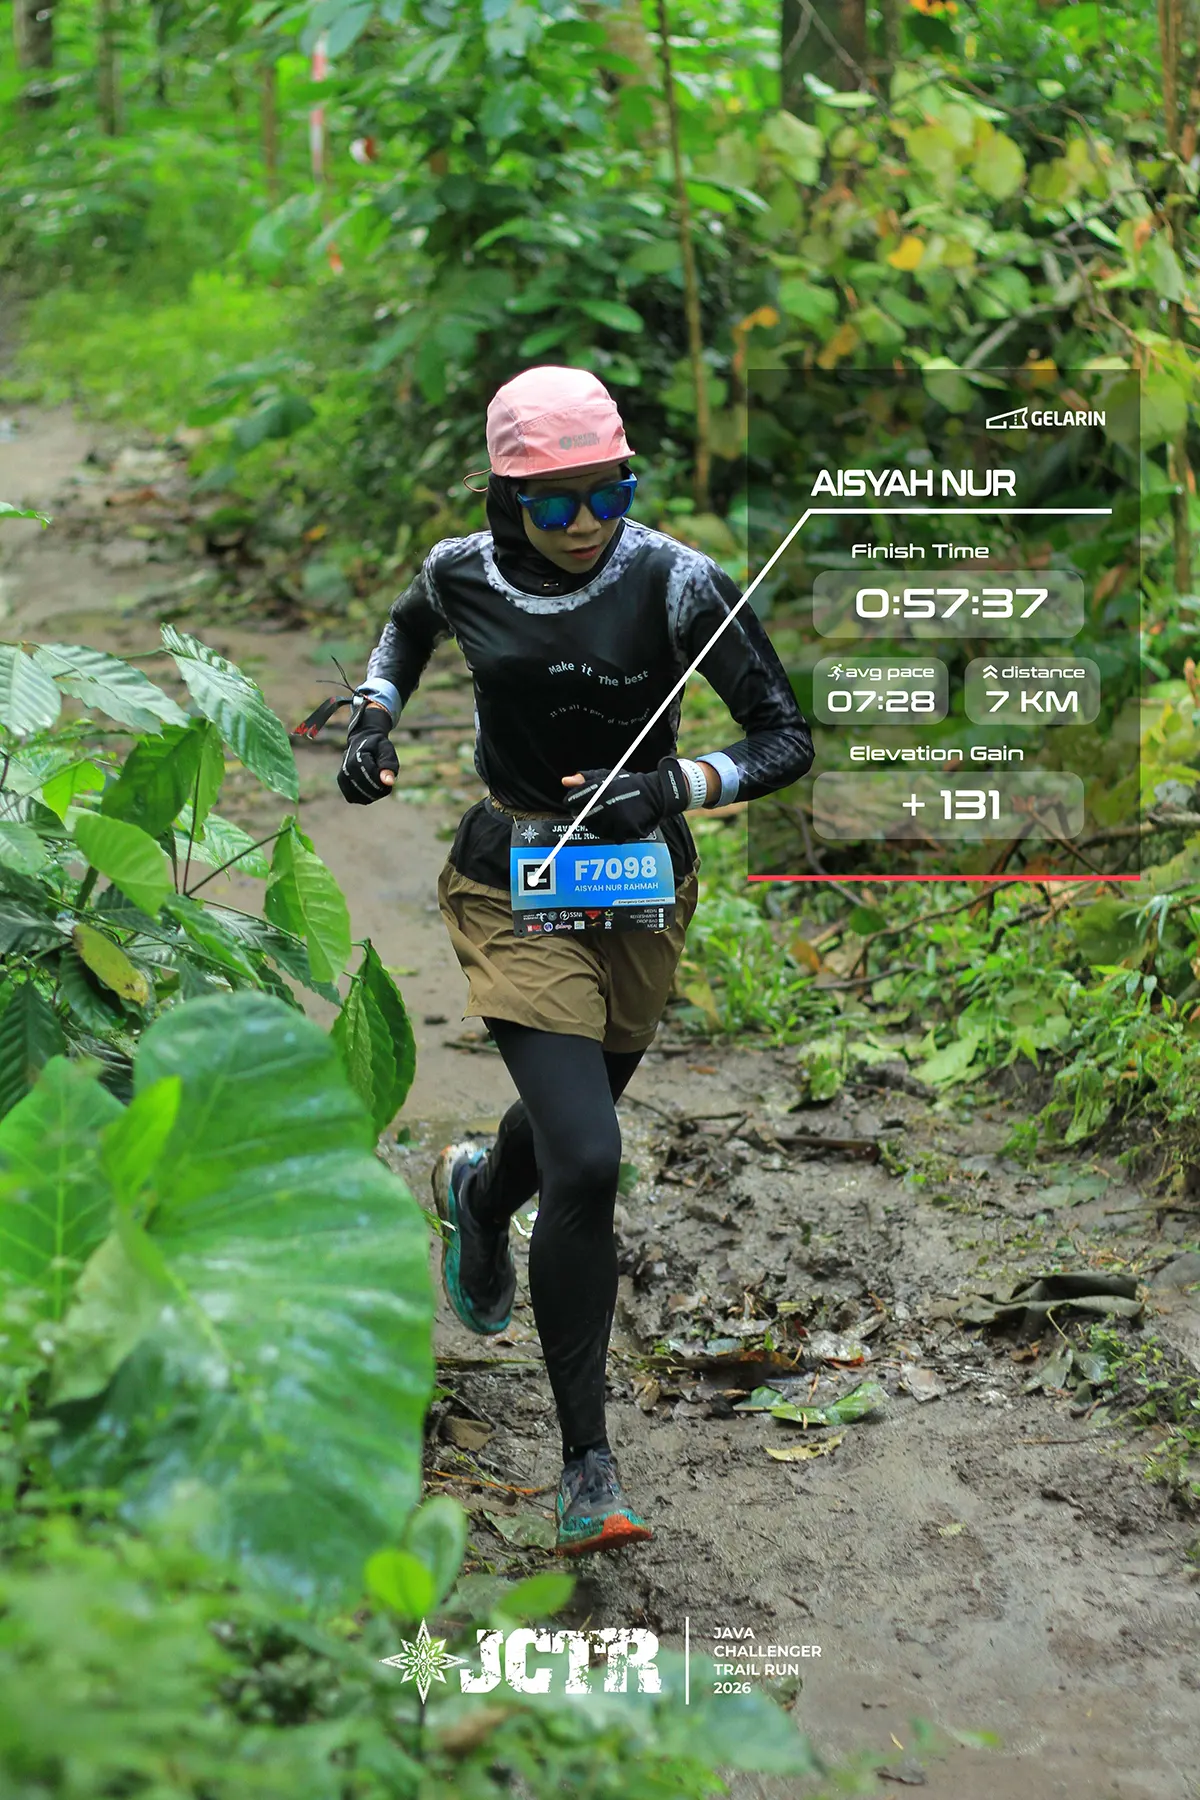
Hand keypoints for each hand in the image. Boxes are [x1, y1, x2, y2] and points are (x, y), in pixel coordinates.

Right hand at [338, 699, 398, 803]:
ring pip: (360, 797)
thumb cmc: (378, 746)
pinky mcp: (342, 784)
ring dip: (373, 795)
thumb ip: (389, 765)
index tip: (390, 780)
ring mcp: (342, 777)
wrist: (362, 740)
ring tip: (378, 784)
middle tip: (386, 782)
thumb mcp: (387, 750)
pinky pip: (354, 798)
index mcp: (358, 759)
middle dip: (380, 790)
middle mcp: (347, 768)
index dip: (384, 783)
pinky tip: (370, 788)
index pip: (373, 779)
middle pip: (366, 790)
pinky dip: (364, 797)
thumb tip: (389, 782)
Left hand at [561, 758, 690, 841]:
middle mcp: (606, 804)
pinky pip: (611, 836)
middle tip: (592, 811)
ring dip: (596, 825)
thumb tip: (565, 781)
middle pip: (583, 816)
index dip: (571, 801)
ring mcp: (615, 818)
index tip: (573, 802)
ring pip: (595, 829)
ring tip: (605, 817)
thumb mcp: (607, 775)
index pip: (574, 799)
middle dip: (583, 814)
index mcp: (600, 789)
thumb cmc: (629, 784)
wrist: (656, 794)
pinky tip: (616, 823)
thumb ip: (585, 779)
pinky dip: (612, 832)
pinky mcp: (625, 829)